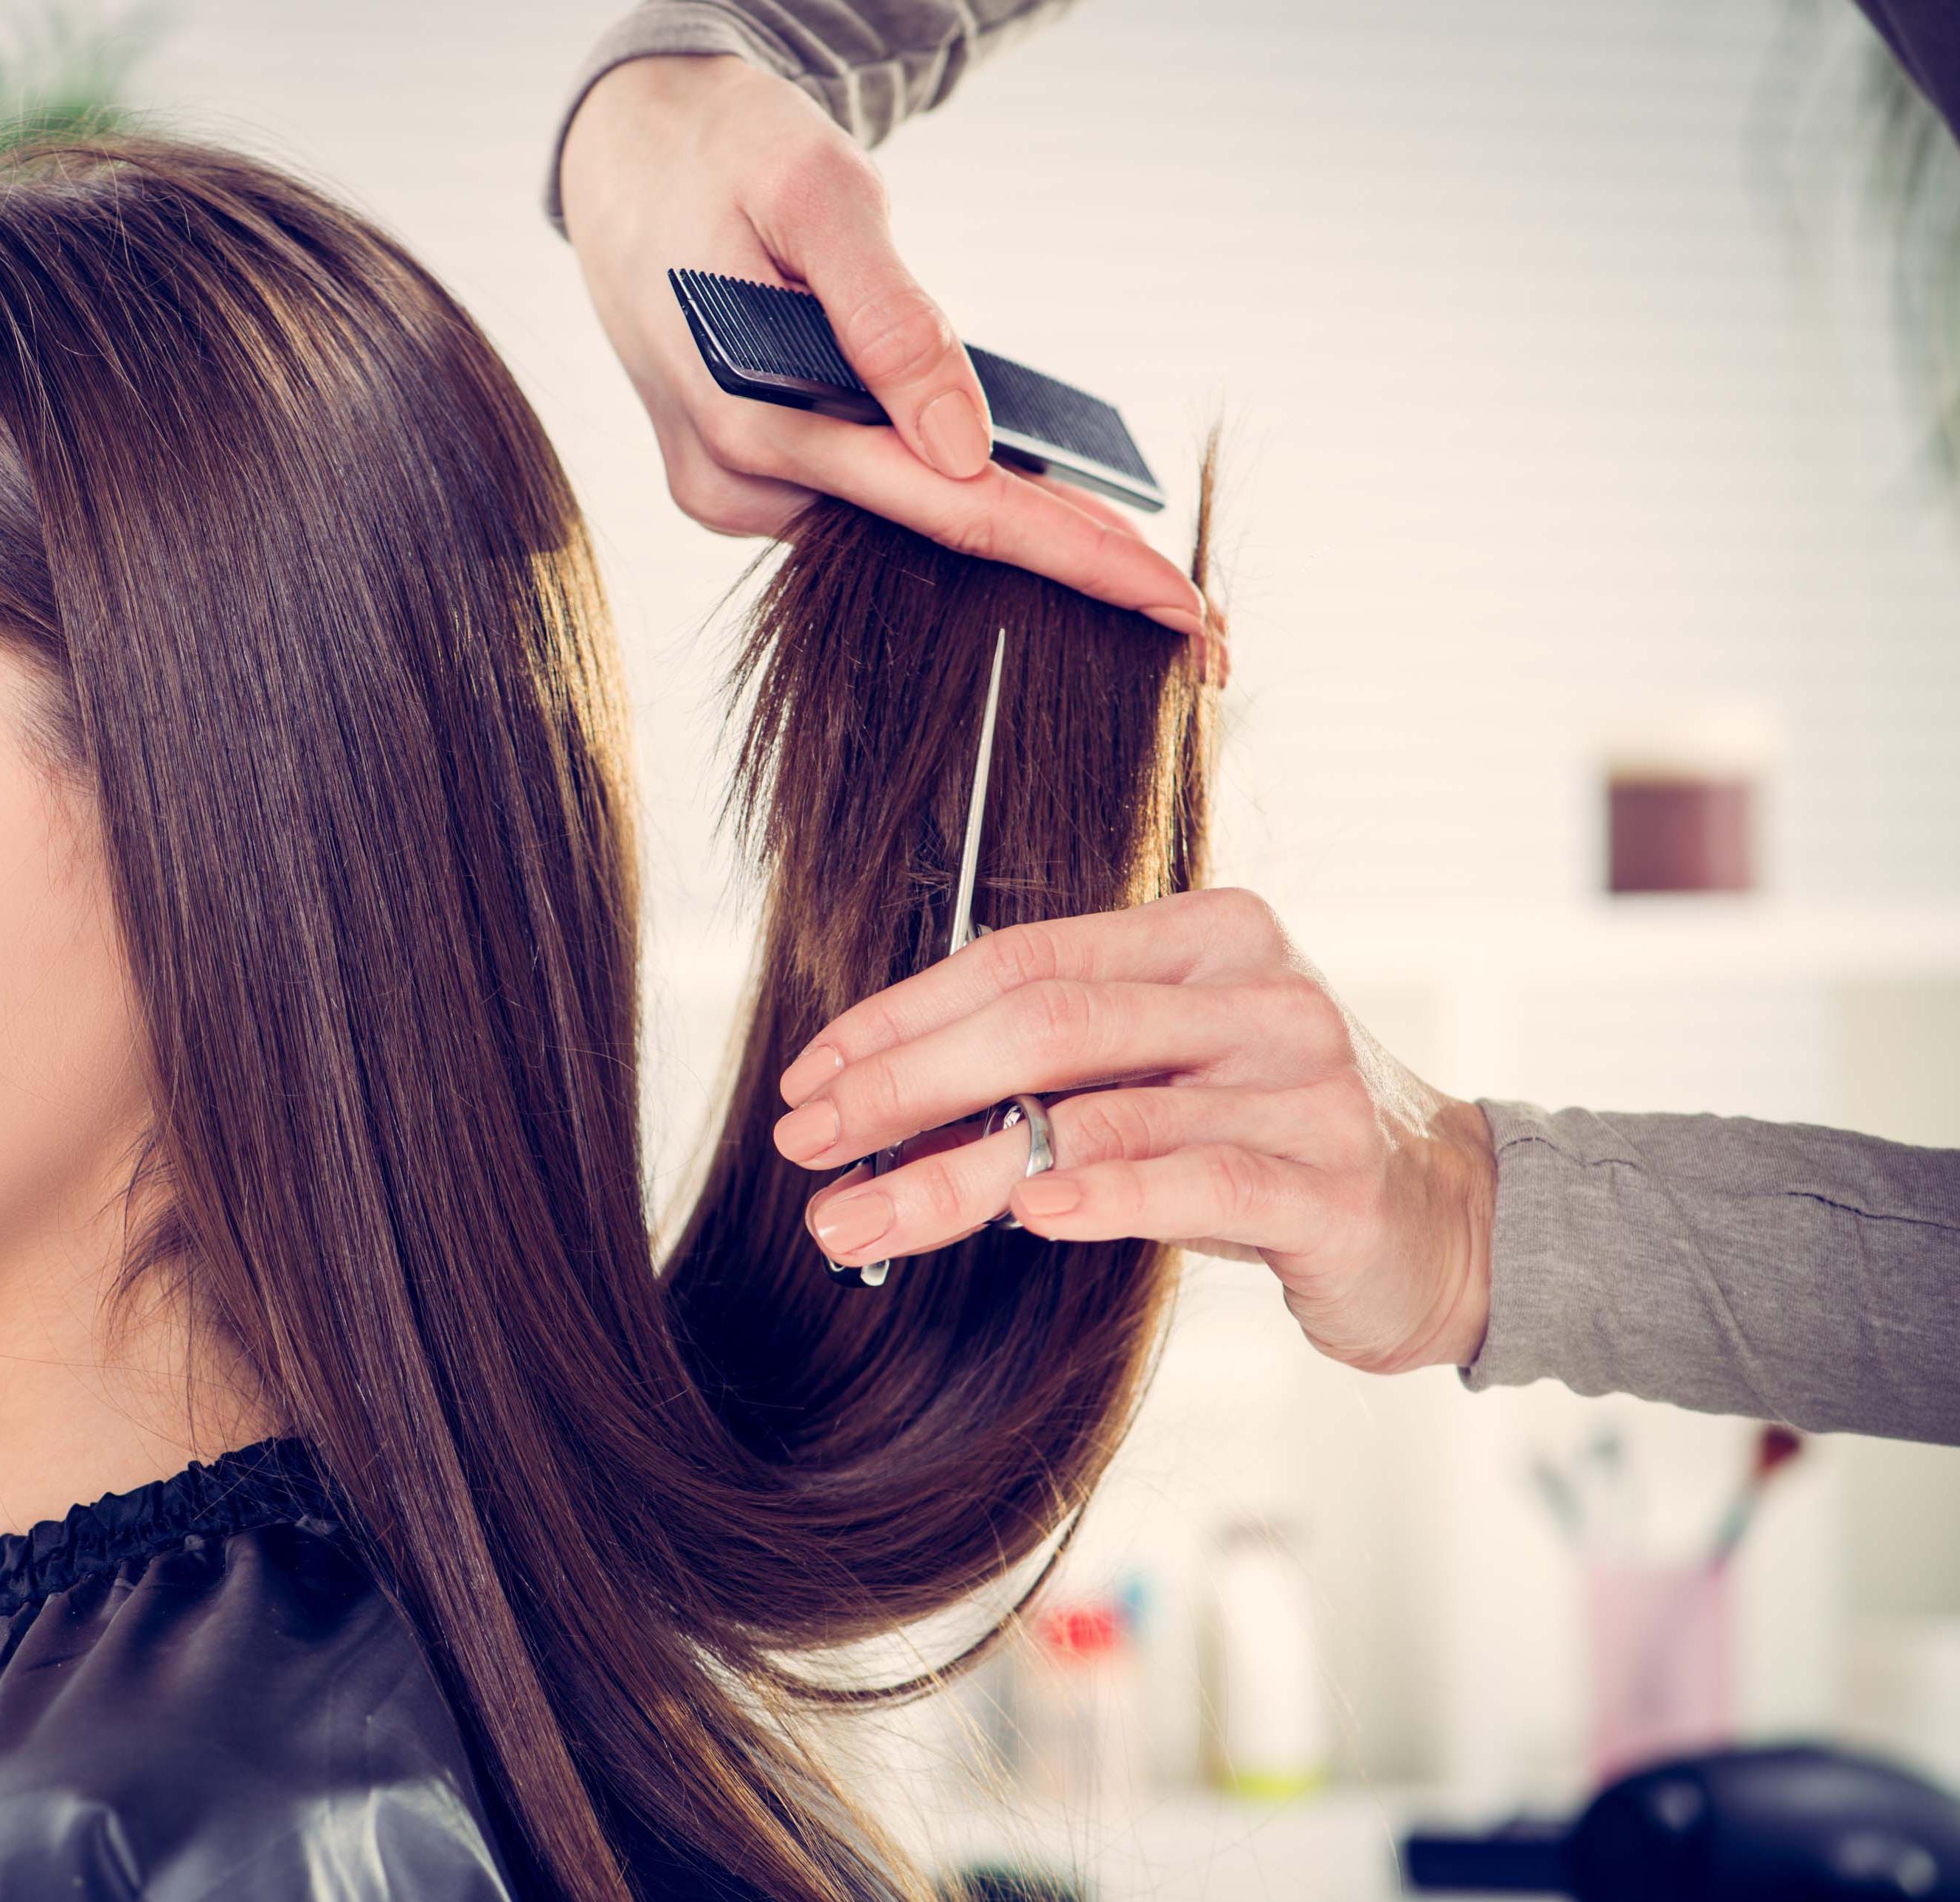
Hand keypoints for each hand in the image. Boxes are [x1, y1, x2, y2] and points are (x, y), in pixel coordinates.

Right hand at [556, 53, 1207, 644]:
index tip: (1178, 600)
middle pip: (930, 536)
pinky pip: (862, 497)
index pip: (942, 507)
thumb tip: (966, 448)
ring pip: (895, 524)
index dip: (1070, 553)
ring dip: (1004, 529)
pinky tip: (1015, 490)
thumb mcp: (813, 193)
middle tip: (1196, 621)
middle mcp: (732, 483)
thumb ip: (889, 319)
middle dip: (1065, 566)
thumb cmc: (722, 153)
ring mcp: (731, 492)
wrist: (622, 155)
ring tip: (1123, 549)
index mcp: (744, 421)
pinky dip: (938, 493)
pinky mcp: (738, 481)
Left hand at [764, 888, 1498, 1375]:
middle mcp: (1258, 993)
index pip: (1023, 958)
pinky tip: (1023, 1216)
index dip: (903, 1016)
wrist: (1453, 1222)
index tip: (810, 1075)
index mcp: (1207, 937)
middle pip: (1048, 1024)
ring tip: (855, 1220)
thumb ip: (1056, 1064)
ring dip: (954, 1175)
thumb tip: (877, 1097)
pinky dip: (1099, 1197)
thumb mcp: (1166, 1075)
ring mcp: (1306, 1083)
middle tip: (804, 1144)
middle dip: (905, 1086)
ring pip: (1098, 1117)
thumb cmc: (1269, 1141)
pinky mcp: (1334, 1183)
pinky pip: (1196, 1179)